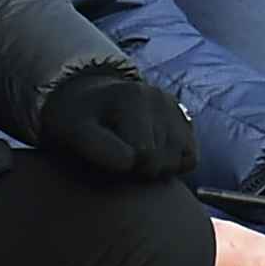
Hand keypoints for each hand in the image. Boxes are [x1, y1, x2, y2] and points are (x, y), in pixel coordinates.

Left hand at [38, 73, 195, 178]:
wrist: (87, 99)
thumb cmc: (78, 119)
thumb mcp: (74, 130)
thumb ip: (96, 145)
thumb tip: (131, 162)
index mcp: (132, 96)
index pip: (143, 153)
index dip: (124, 168)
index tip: (106, 159)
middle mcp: (159, 97)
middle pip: (163, 159)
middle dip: (141, 169)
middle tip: (118, 158)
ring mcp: (174, 107)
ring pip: (182, 159)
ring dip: (158, 168)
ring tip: (134, 156)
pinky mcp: (184, 119)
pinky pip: (191, 158)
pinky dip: (174, 163)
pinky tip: (150, 155)